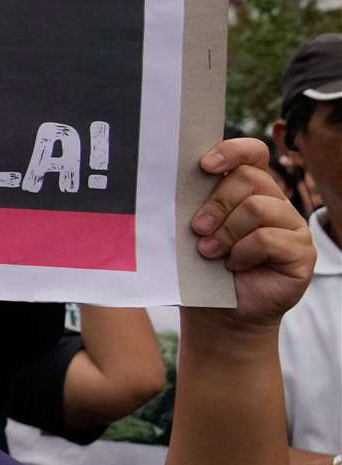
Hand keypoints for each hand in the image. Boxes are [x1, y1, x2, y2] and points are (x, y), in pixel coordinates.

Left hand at [186, 137, 313, 330]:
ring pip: (258, 208)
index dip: (231, 152)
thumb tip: (162, 183)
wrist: (218, 312)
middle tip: (196, 229)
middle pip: (249, 179)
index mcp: (247, 188)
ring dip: (227, 232)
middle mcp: (273, 201)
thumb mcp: (189, 231)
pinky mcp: (302, 251)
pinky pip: (269, 238)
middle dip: (216, 204)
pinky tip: (234, 265)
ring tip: (210, 252)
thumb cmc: (200, 268)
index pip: (251, 153)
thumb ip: (189, 204)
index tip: (204, 166)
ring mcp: (291, 225)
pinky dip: (244, 252)